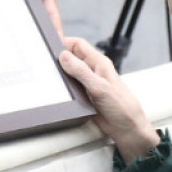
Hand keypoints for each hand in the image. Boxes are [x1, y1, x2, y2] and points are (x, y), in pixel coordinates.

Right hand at [58, 36, 158, 160]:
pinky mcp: (84, 96)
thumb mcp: (99, 87)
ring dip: (60, 75)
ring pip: (69, 73)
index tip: (49, 48)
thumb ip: (81, 71)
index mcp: (99, 63)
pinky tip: (55, 91)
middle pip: (71, 58)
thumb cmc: (121, 107)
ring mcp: (88, 83)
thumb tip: (63, 56)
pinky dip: (62, 88)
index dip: (64, 43)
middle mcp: (93, 70)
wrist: (127, 129)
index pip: (78, 45)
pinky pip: (70, 88)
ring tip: (47, 77)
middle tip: (44, 64)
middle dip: (59, 59)